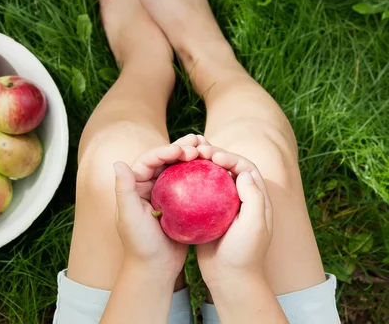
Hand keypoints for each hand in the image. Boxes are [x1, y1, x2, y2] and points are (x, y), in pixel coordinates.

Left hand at [113, 138, 198, 279]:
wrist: (155, 269)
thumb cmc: (139, 243)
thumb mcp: (129, 216)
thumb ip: (124, 189)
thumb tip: (118, 162)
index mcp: (135, 184)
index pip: (150, 160)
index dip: (165, 150)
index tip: (182, 151)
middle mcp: (150, 185)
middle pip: (166, 160)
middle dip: (182, 148)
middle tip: (199, 143)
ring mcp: (167, 194)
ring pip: (180, 169)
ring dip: (193, 157)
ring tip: (208, 149)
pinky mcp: (181, 205)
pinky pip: (193, 184)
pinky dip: (202, 175)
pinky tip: (216, 169)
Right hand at [192, 144, 273, 287]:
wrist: (229, 279)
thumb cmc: (244, 253)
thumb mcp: (254, 225)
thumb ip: (253, 198)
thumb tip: (243, 172)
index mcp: (255, 198)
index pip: (244, 168)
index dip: (230, 157)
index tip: (213, 157)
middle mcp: (240, 198)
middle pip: (227, 169)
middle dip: (213, 156)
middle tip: (196, 152)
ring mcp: (222, 207)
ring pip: (211, 178)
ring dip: (200, 167)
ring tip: (185, 160)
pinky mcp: (207, 216)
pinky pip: (197, 193)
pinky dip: (189, 183)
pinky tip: (176, 179)